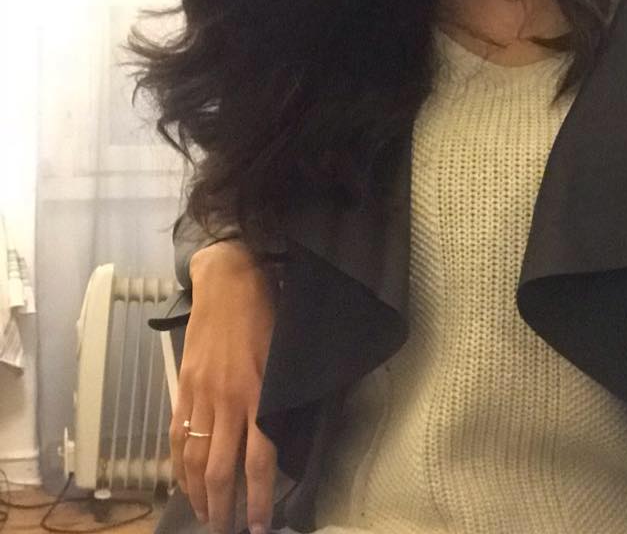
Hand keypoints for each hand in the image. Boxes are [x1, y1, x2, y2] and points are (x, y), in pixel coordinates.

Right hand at [170, 241, 276, 533]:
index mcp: (260, 391)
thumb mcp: (286, 351)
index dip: (260, 497)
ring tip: (205, 515)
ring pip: (195, 458)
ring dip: (198, 493)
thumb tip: (286, 433)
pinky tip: (183, 481)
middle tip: (227, 530)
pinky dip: (179, 463)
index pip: (260, 459)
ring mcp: (202, 394)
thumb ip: (284, 392)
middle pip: (222, 468)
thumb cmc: (267, 311)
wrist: (228, 280)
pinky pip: (178, 434)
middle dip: (224, 507)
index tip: (261, 525)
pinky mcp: (184, 386)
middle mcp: (229, 399)